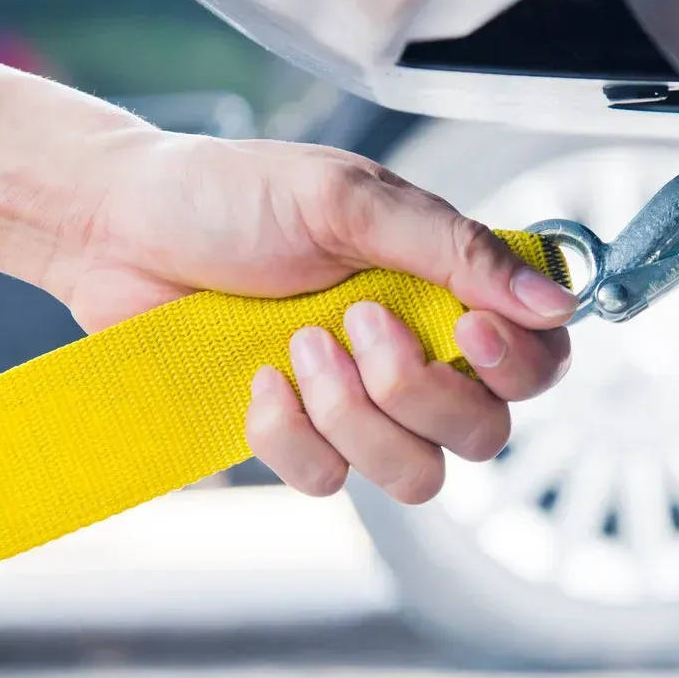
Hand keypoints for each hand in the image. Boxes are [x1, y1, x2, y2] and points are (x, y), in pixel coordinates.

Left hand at [51, 132, 573, 502]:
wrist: (120, 229)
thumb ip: (453, 250)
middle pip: (484, 434)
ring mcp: (359, 407)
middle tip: (355, 321)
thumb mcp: (348, 200)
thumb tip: (558, 301)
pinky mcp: (297, 439)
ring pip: (417, 477)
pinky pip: (328, 482)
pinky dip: (291, 436)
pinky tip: (256, 382)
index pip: (539, 360)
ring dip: (356, 419)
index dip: (520, 365)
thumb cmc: (233, 196)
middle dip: (420, 392)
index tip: (470, 331)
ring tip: (298, 346)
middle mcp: (417, 355)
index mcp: (445, 290)